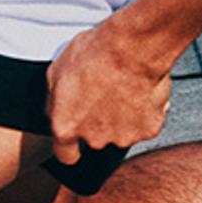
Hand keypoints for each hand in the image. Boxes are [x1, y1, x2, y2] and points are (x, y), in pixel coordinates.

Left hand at [45, 16, 172, 163]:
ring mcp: (124, 136)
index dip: (70, 146)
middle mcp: (95, 138)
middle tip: (103, 94)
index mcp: (67, 127)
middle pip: (96, 139)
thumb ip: (53, 101)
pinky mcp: (149, 129)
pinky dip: (144, 111)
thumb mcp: (56, 71)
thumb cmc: (96, 54)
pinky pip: (144, 123)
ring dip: (122, 116)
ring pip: (121, 131)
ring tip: (122, 87)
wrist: (133, 47)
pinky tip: (140, 89)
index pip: (65, 155)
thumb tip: (52, 111)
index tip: (75, 138)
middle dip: (99, 122)